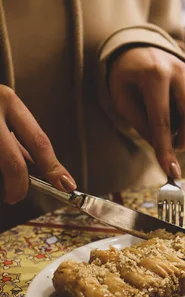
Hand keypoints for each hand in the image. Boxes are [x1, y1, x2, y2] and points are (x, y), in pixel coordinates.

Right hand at [0, 85, 75, 204]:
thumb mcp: (2, 111)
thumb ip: (18, 139)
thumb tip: (43, 171)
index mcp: (8, 100)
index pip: (38, 141)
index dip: (54, 167)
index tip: (66, 184)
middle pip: (13, 164)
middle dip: (19, 187)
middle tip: (16, 196)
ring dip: (0, 183)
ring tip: (0, 182)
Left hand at [108, 47, 184, 177]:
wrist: (137, 46)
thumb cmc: (125, 76)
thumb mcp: (122, 100)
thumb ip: (142, 125)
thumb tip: (163, 150)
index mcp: (154, 74)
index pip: (162, 120)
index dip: (166, 148)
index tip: (171, 170)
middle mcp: (178, 70)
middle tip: (171, 151)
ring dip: (182, 129)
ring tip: (162, 120)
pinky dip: (182, 116)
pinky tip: (168, 105)